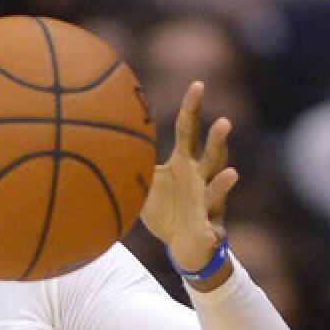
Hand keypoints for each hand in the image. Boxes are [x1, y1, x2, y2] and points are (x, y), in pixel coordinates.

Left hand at [139, 81, 238, 270]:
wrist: (181, 245)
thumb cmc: (164, 207)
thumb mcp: (144, 181)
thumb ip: (131, 161)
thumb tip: (96, 137)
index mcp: (185, 163)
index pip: (189, 130)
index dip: (193, 107)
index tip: (198, 84)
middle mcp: (202, 179)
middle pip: (214, 156)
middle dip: (219, 140)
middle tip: (224, 122)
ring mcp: (209, 204)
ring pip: (219, 190)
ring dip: (224, 183)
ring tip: (232, 173)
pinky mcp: (210, 230)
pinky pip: (212, 232)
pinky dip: (211, 234)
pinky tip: (210, 235)